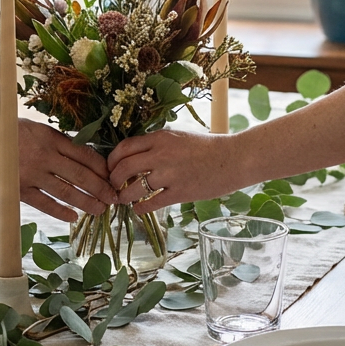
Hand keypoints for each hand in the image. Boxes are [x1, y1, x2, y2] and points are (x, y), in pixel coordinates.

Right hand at [0, 117, 116, 222]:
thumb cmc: (1, 131)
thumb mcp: (33, 128)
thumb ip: (55, 142)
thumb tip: (80, 156)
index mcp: (51, 137)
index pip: (85, 155)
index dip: (102, 168)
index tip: (113, 177)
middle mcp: (44, 155)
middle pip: (82, 175)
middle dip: (102, 188)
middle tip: (115, 198)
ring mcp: (31, 173)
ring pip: (67, 191)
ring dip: (87, 202)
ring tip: (100, 210)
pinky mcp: (17, 189)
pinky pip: (45, 203)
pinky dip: (61, 211)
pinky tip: (73, 217)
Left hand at [107, 129, 240, 212]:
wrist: (234, 159)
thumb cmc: (208, 147)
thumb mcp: (179, 136)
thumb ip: (157, 144)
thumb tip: (134, 156)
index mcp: (160, 137)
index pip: (123, 148)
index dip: (111, 160)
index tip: (110, 168)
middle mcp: (161, 154)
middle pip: (123, 168)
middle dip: (113, 180)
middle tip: (113, 187)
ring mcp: (170, 174)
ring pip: (133, 188)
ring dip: (123, 197)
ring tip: (123, 199)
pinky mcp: (179, 192)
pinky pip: (150, 203)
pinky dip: (140, 208)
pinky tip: (139, 209)